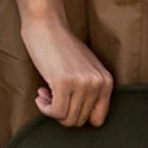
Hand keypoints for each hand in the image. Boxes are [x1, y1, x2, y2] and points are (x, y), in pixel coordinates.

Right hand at [20, 11, 113, 128]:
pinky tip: (40, 94)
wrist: (47, 26)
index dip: (79, 117)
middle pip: (79, 121)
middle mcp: (98, 84)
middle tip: (51, 97)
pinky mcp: (64, 83)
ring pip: (67, 119)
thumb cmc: (62, 47)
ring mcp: (82, 84)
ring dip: (52, 110)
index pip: (97, 120)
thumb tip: (80, 120)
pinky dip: (45, 108)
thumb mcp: (85, 69)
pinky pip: (55, 112)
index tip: (67, 105)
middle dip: (62, 113)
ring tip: (45, 94)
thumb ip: (89, 91)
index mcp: (106, 81)